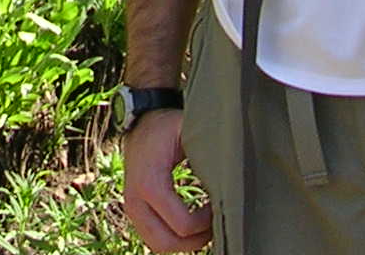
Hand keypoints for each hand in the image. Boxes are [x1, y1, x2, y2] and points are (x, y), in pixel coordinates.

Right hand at [123, 109, 211, 251]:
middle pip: (166, 244)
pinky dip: (173, 239)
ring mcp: (131, 208)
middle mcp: (135, 199)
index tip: (219, 206)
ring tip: (204, 228)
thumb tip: (232, 175)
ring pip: (158, 245)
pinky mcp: (134, 211)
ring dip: (184, 243)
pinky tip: (191, 225)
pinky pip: (153, 238)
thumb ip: (208, 152)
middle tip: (215, 226)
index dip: (207, 224)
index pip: (182, 225)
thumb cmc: (167, 127)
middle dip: (196, 241)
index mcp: (150, 182)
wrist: (140, 122)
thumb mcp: (188, 131)